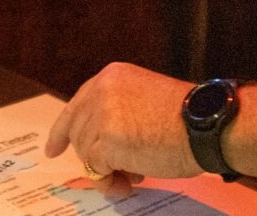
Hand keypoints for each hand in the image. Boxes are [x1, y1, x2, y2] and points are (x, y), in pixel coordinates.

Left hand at [45, 63, 200, 194]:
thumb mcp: (143, 99)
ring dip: (105, 171)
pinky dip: (110, 179)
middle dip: (94, 159)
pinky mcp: (106, 140)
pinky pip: (96, 169)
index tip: (53, 149)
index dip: (63, 130)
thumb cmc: (184, 118)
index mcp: (113, 76)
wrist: (203, 124)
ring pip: (85, 153)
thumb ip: (117, 114)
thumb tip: (98, 150)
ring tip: (131, 176)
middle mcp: (102, 89)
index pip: (78, 104)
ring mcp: (102, 113)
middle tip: (120, 175)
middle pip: (79, 133)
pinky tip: (129, 179)